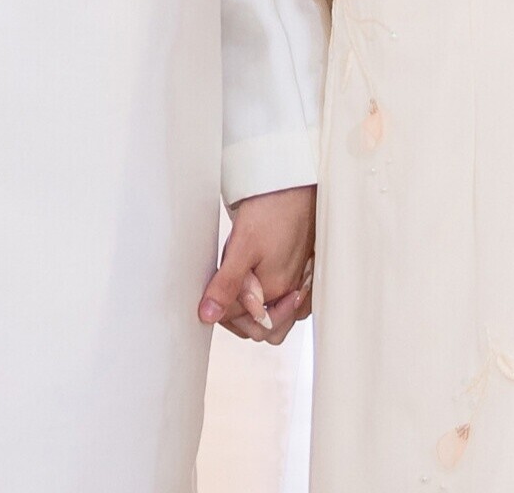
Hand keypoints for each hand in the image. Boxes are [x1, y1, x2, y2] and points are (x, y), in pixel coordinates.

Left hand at [199, 185, 314, 342]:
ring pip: (277, 319)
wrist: (295, 184)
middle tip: (224, 291)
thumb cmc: (272, 210)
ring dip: (256, 312)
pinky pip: (292, 305)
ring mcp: (301, 284)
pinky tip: (261, 283)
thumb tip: (208, 316)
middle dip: (239, 318)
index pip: (241, 320)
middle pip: (262, 328)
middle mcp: (292, 293)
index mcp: (276, 290)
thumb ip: (227, 285)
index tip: (211, 291)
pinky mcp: (305, 274)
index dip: (220, 309)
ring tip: (241, 287)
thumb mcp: (241, 247)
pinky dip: (275, 303)